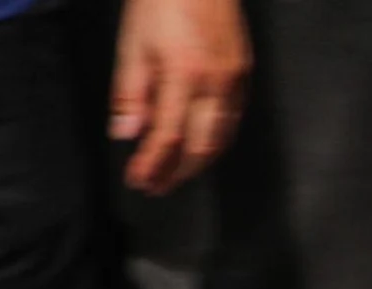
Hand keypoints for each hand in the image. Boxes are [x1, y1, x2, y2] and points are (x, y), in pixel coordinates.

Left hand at [110, 0, 252, 195]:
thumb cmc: (160, 0)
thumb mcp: (132, 43)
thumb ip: (130, 91)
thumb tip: (127, 134)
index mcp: (183, 74)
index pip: (168, 136)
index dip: (152, 164)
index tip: (138, 180)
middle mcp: (215, 84)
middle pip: (200, 148)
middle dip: (178, 173)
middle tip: (157, 187)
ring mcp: (235, 80)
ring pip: (221, 138)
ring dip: (198, 163)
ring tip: (176, 173)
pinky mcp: (244, 73)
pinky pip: (232, 120)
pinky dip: (215, 141)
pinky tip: (200, 144)